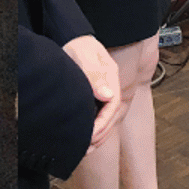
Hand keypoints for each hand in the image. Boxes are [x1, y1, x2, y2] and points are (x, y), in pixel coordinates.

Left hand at [60, 35, 123, 149]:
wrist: (76, 41)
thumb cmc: (79, 46)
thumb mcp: (85, 56)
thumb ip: (95, 74)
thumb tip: (108, 95)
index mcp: (111, 77)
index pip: (113, 105)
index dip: (103, 122)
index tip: (91, 133)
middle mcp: (112, 86)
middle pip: (113, 115)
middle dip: (101, 132)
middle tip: (87, 145)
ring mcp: (107, 91)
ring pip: (109, 118)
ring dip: (100, 134)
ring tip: (87, 148)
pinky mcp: (99, 96)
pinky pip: (102, 115)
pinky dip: (96, 129)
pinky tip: (87, 138)